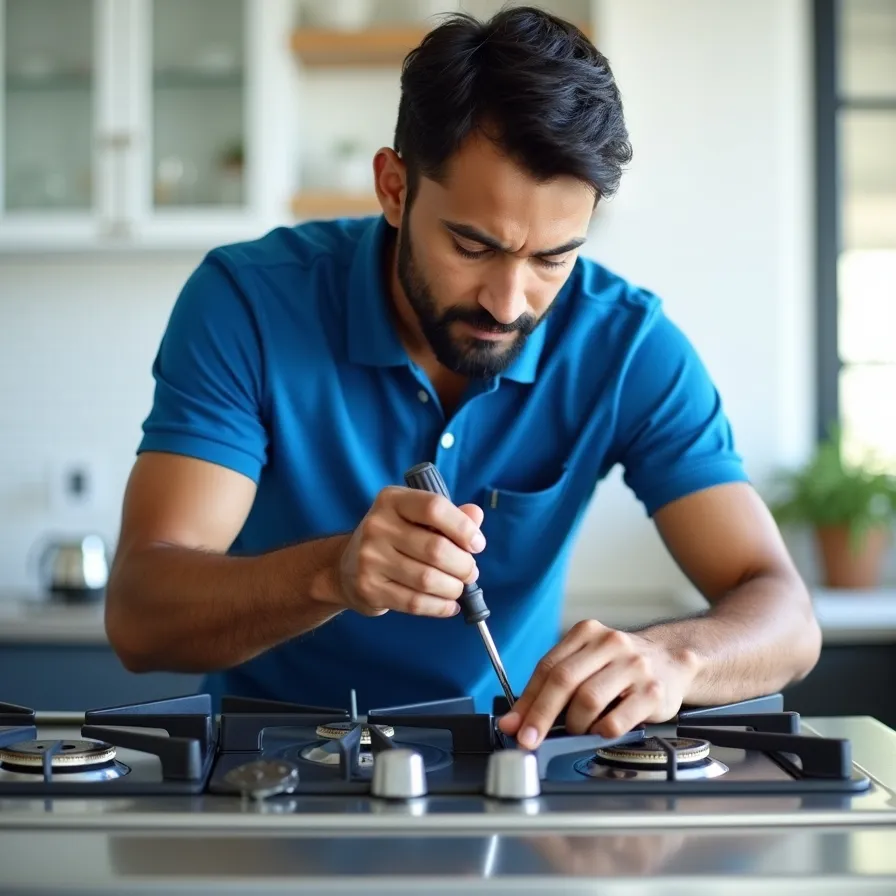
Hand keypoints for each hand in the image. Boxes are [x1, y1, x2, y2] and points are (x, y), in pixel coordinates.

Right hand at [333, 486, 485, 618]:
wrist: (345, 567)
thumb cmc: (393, 539)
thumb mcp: (416, 518)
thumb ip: (449, 516)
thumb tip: (476, 515)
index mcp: (392, 500)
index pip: (434, 508)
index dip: (463, 528)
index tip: (477, 544)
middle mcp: (377, 525)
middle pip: (436, 549)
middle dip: (463, 565)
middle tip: (470, 572)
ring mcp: (369, 558)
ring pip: (427, 579)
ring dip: (453, 588)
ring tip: (458, 588)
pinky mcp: (368, 588)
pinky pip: (414, 603)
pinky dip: (439, 606)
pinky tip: (448, 605)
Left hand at [498, 619, 699, 748]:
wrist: (672, 661)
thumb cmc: (620, 666)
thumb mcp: (587, 663)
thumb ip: (553, 686)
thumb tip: (517, 720)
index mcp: (587, 633)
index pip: (548, 667)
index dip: (527, 699)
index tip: (513, 725)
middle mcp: (610, 644)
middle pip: (564, 680)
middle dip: (541, 715)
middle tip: (529, 739)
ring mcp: (634, 666)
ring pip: (588, 700)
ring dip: (575, 724)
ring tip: (577, 730)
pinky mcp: (653, 691)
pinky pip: (616, 720)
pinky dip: (600, 732)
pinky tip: (600, 731)